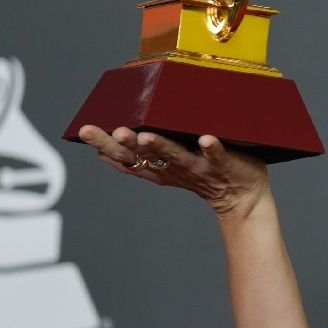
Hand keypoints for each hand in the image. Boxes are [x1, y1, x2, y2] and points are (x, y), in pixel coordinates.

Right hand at [76, 125, 270, 220]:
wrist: (242, 197)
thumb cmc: (205, 171)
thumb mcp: (173, 161)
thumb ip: (149, 151)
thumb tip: (117, 137)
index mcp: (160, 165)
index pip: (127, 156)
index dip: (106, 145)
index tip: (86, 130)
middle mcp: (175, 166)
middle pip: (145, 156)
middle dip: (126, 144)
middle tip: (112, 132)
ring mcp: (199, 166)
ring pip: (176, 156)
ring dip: (161, 146)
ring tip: (146, 136)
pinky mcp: (224, 164)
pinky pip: (217, 155)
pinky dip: (211, 148)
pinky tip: (205, 139)